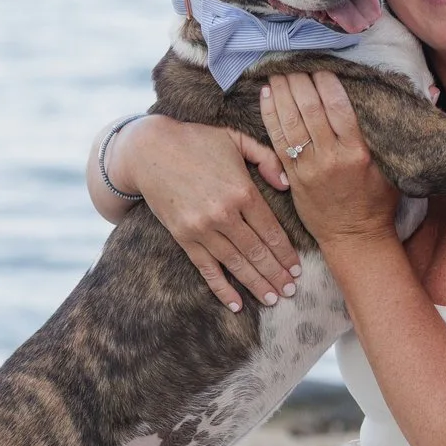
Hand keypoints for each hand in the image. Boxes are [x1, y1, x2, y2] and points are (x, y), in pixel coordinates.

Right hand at [115, 116, 301, 311]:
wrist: (148, 150)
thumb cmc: (196, 141)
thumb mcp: (236, 140)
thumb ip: (267, 159)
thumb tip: (287, 185)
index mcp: (242, 191)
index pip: (272, 231)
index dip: (286, 254)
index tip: (297, 270)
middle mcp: (225, 214)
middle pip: (257, 252)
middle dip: (276, 274)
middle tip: (291, 291)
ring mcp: (203, 229)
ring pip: (236, 264)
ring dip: (256, 284)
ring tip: (272, 299)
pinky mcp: (184, 237)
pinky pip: (207, 269)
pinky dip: (222, 289)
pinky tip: (236, 304)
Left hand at [262, 72, 398, 248]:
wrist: (354, 238)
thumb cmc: (377, 202)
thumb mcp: (393, 168)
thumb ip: (395, 133)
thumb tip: (429, 91)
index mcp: (358, 153)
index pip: (340, 109)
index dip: (327, 84)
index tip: (321, 68)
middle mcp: (332, 157)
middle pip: (311, 110)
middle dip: (300, 82)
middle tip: (293, 64)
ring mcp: (309, 168)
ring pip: (291, 122)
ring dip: (282, 93)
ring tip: (277, 73)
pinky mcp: (293, 177)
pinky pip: (277, 141)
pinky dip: (270, 116)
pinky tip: (266, 97)